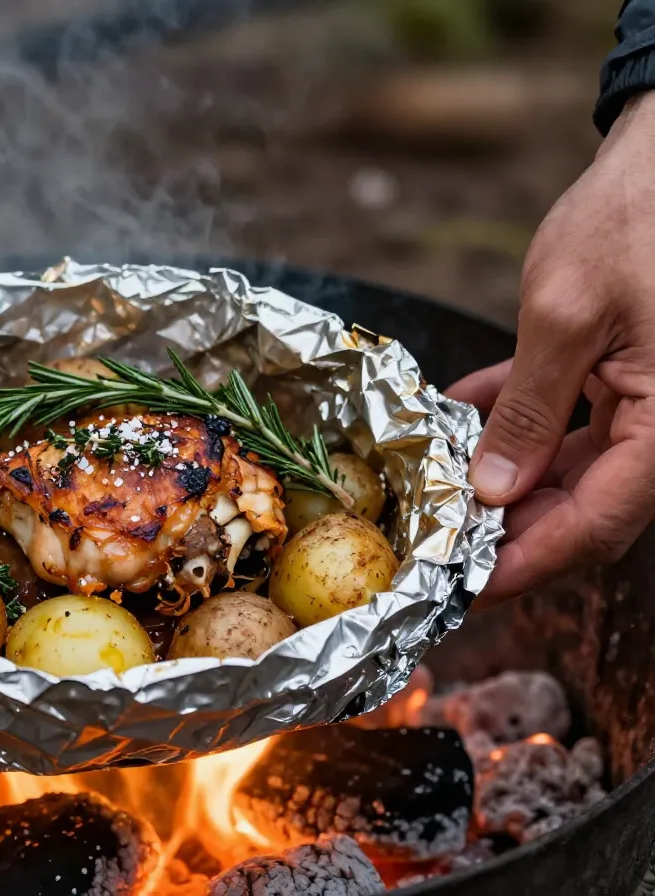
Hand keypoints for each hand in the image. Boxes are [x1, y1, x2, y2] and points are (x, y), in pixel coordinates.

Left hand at [448, 92, 654, 603]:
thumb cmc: (635, 218)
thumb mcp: (565, 316)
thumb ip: (530, 412)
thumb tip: (495, 492)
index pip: (597, 528)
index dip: (526, 566)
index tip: (462, 589)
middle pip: (584, 511)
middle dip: (508, 532)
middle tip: (437, 546)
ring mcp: (649, 402)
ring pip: (573, 471)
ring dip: (505, 483)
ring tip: (440, 493)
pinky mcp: (629, 374)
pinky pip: (572, 421)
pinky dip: (519, 428)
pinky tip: (465, 424)